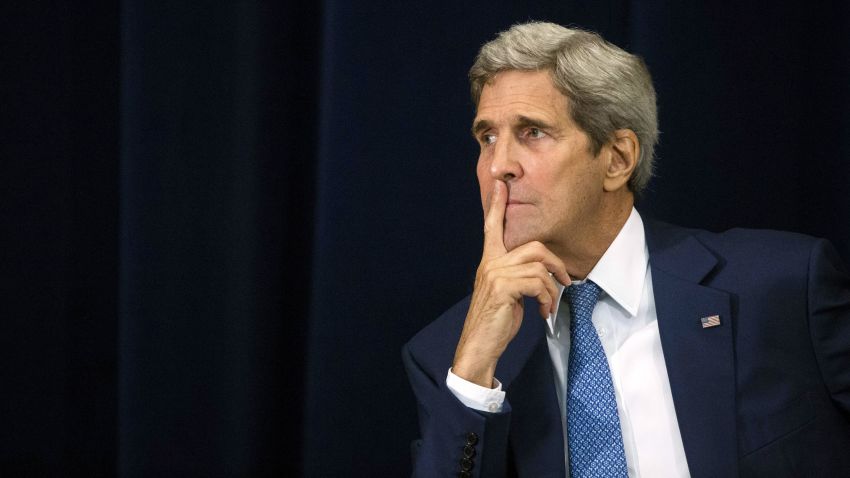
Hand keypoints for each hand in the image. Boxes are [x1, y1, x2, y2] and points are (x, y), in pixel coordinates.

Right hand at [452, 181, 569, 386]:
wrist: (478, 346)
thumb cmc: (494, 322)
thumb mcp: (506, 294)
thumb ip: (516, 276)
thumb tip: (543, 273)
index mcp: (489, 261)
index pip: (492, 226)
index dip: (496, 204)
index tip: (500, 184)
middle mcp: (490, 263)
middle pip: (535, 247)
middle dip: (556, 264)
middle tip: (565, 282)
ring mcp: (495, 274)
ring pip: (540, 267)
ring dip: (552, 290)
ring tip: (549, 305)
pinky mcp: (502, 287)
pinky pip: (538, 283)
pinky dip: (547, 299)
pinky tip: (542, 312)